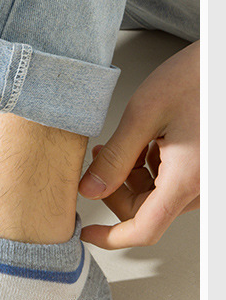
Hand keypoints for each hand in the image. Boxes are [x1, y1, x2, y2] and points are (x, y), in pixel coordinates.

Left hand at [78, 41, 199, 247]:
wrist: (223, 63)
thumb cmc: (196, 79)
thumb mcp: (144, 115)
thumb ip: (115, 157)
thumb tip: (90, 189)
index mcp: (186, 179)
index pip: (145, 229)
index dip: (112, 237)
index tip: (87, 232)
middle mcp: (200, 185)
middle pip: (147, 210)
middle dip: (116, 190)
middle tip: (101, 159)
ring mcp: (204, 178)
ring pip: (157, 196)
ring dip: (132, 177)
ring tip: (125, 142)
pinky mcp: (204, 167)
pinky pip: (171, 181)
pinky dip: (150, 167)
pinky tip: (146, 140)